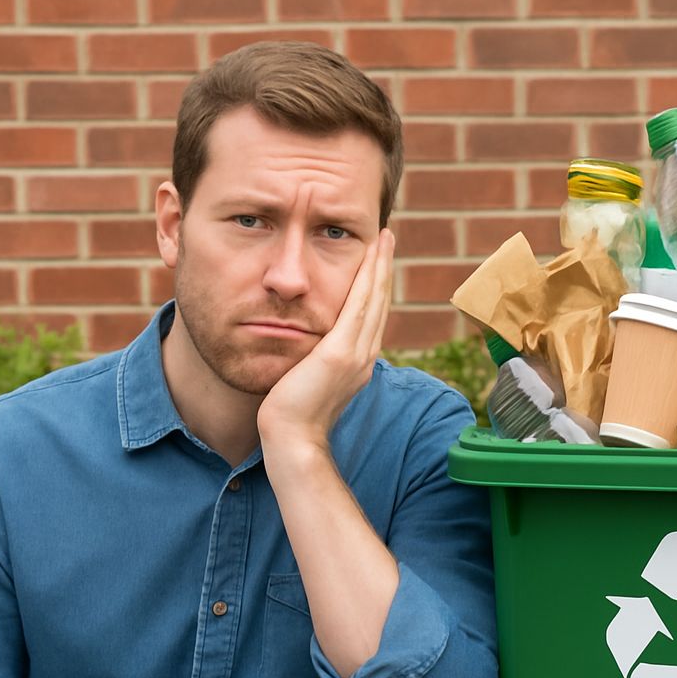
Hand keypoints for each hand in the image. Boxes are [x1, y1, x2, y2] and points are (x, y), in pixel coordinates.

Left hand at [257, 227, 394, 450]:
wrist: (292, 439)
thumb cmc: (290, 417)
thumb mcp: (306, 381)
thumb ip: (313, 362)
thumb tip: (303, 348)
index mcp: (357, 362)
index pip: (371, 316)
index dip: (376, 286)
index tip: (376, 260)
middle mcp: (364, 356)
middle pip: (379, 303)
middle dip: (383, 268)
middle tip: (386, 238)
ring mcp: (357, 354)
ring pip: (375, 298)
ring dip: (380, 265)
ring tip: (383, 238)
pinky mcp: (342, 352)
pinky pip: (361, 304)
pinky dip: (369, 277)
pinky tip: (371, 254)